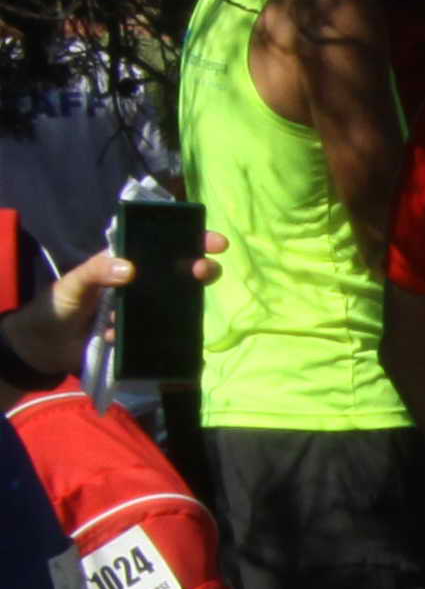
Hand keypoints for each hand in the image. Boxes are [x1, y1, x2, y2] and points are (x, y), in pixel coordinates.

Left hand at [5, 233, 217, 375]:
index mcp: (122, 265)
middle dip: (196, 270)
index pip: (158, 247)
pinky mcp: (142, 336)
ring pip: (174, 304)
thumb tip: (131, 269)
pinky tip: (170, 340)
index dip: (189, 240)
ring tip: (187, 309)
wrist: (45, 348)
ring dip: (185, 305)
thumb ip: (97, 272)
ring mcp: (142, 312)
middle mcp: (137, 286)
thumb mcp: (73, 284)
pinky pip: (164, 334)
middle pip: (176, 274)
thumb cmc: (56, 307)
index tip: (215, 243)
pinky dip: (171, 337)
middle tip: (204, 272)